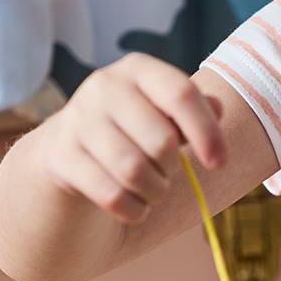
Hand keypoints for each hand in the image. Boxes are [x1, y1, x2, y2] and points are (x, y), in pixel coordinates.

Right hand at [37, 54, 225, 224]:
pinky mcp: (61, 156)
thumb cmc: (132, 132)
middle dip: (173, 170)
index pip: (181, 94)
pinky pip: (112, 195)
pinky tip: (135, 208)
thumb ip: (192, 112)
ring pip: (135, 171)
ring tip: (153, 192)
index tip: (219, 163)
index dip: (207, 132)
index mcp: (137, 69)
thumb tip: (219, 109)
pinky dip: (134, 211)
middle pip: (161, 142)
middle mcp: (104, 85)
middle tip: (167, 175)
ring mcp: (77, 119)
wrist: (67, 151)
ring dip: (155, 193)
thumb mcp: (163, 114)